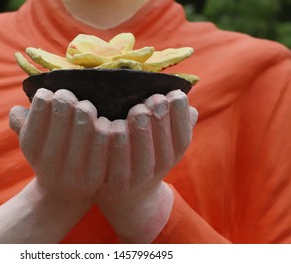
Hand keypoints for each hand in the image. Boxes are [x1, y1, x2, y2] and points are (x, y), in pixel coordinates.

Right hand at [9, 88, 110, 201]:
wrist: (63, 194)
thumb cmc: (48, 154)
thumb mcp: (31, 140)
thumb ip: (20, 122)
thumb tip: (16, 110)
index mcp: (30, 145)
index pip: (42, 103)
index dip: (49, 94)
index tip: (52, 96)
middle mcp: (49, 160)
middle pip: (65, 108)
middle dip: (69, 97)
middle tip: (72, 100)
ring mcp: (72, 170)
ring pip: (87, 120)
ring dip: (88, 108)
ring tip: (86, 110)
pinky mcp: (95, 176)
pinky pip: (105, 138)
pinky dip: (105, 124)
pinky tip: (102, 123)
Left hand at [96, 90, 197, 242]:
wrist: (127, 196)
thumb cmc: (147, 156)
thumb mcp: (165, 143)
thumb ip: (175, 122)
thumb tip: (181, 98)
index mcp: (171, 157)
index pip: (182, 139)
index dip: (180, 117)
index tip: (175, 95)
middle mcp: (155, 171)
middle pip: (162, 148)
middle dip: (158, 121)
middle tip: (153, 100)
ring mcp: (132, 180)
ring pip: (137, 157)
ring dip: (137, 133)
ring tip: (136, 112)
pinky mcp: (110, 183)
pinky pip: (110, 164)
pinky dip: (109, 144)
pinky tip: (108, 126)